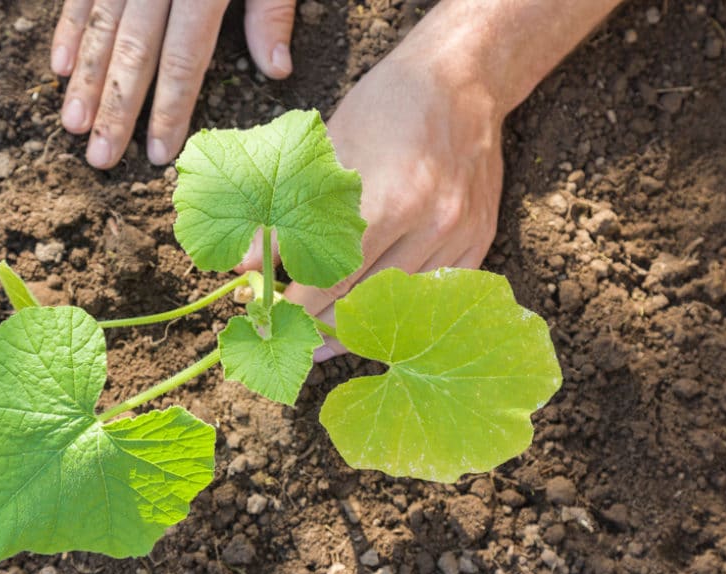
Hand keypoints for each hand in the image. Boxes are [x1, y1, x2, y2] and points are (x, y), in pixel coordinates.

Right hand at [51, 0, 296, 167]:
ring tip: (73, 127)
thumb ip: (273, 7)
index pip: (185, 54)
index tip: (156, 153)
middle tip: (100, 160)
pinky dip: (69, 28)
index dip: (170, 106)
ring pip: (100, 23)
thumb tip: (276, 70)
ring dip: (85, 78)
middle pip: (134, 48)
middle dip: (116, 107)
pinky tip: (59, 67)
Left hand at [238, 40, 507, 360]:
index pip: (332, 278)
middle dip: (322, 322)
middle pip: (365, 299)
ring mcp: (459, 236)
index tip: (270, 320)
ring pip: (401, 303)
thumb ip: (286, 214)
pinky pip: (436, 295)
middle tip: (293, 335)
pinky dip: (403, 310)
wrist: (460, 82)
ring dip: (360, 324)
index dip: (297, 307)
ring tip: (326, 340)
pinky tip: (375, 321)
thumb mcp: (326, 153)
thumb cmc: (385, 110)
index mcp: (388, 202)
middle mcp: (429, 225)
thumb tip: (247, 264)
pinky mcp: (478, 240)